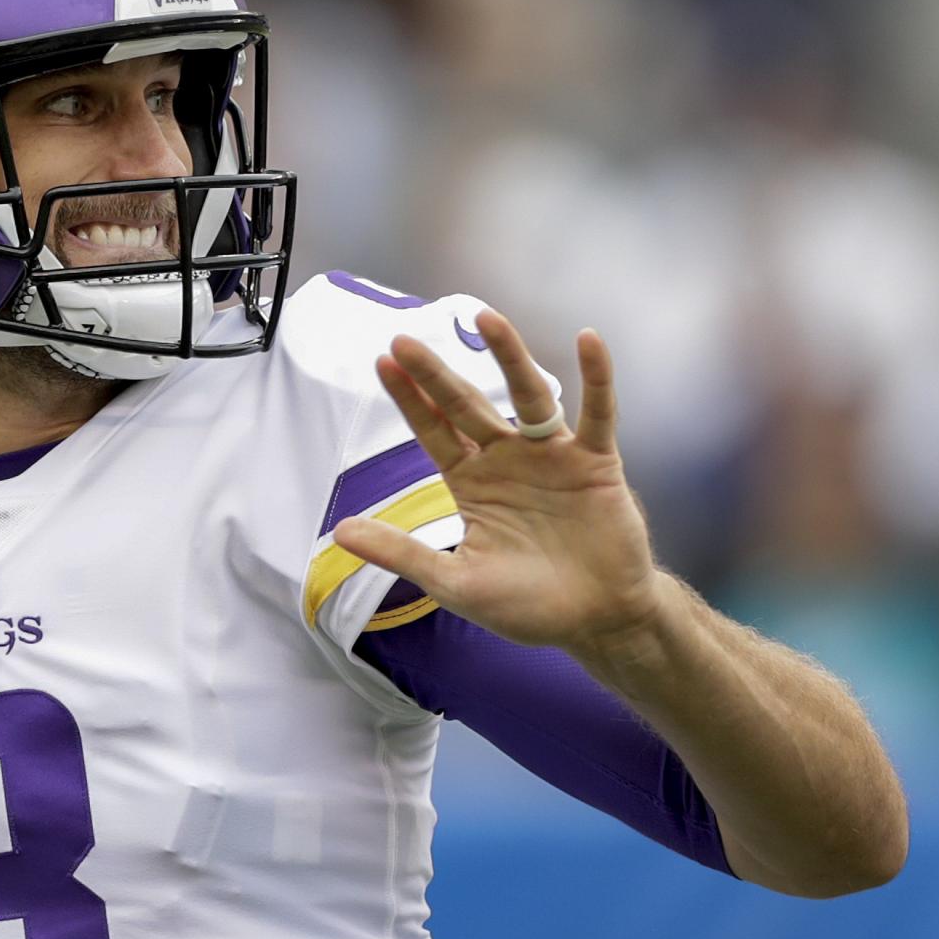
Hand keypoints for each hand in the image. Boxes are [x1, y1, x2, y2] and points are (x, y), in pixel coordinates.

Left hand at [332, 311, 668, 657]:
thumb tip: (339, 532)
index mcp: (473, 484)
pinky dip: (598, 377)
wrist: (595, 623)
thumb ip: (401, 553)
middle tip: (404, 339)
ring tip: (487, 316)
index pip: (434, 431)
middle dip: (437, 373)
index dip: (410, 399)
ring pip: (529, 395)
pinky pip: (600, 413)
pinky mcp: (597, 463)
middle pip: (468, 405)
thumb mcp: (454, 582)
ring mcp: (553, 457)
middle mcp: (509, 460)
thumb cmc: (527, 606)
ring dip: (509, 355)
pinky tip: (589, 340)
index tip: (382, 362)